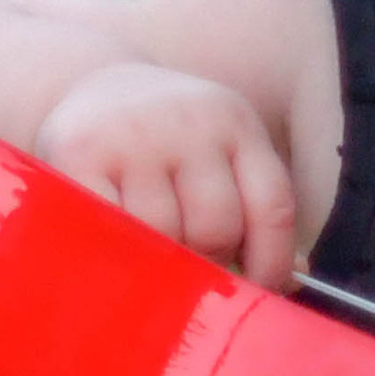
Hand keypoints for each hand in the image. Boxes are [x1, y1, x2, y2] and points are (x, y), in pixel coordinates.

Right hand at [36, 62, 298, 286]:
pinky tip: (112, 246)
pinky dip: (114, 251)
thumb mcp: (217, 152)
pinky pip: (110, 230)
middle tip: (186, 270)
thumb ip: (250, 208)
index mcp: (236, 122)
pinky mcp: (81, 153)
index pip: (271, 207)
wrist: (91, 81)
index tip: (257, 294)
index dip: (269, 263)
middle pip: (215, 229)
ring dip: (156, 261)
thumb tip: (293, 279)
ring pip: (161, 236)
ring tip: (146, 255)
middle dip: (204, 264)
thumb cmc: (165, 141)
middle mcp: (190, 121)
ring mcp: (134, 135)